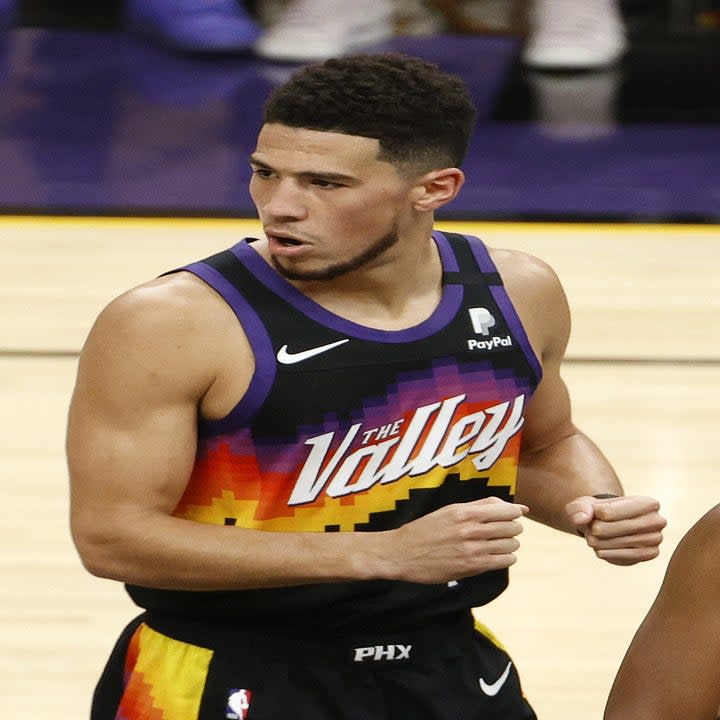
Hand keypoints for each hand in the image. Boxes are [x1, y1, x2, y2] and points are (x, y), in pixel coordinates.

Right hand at [385, 497, 528, 583]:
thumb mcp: (448, 510)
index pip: (503, 509)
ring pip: (509, 544)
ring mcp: (471, 549)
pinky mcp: (471, 567)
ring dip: (512, 543)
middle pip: (510, 526)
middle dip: (515, 527)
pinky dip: (508, 558)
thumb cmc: (425, 529)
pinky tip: (502, 556)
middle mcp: (470, 530)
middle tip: (511, 529)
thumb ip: (476, 506)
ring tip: (505, 543)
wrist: (403, 552)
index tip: (520, 512)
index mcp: (464, 512)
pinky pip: (502, 561)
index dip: (516, 511)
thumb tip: (503, 504)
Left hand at [566, 495, 665, 565]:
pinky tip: (602, 548)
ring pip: (614, 542)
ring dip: (599, 542)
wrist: (612, 525)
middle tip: (593, 528)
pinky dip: (606, 553)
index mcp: (647, 502)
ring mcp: (656, 538)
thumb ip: (580, 507)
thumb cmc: (600, 511)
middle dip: (595, 529)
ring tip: (597, 537)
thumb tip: (581, 519)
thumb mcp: (586, 504)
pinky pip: (621, 556)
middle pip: (610, 528)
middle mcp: (657, 520)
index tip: (596, 512)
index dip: (594, 514)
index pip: (607, 512)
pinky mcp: (651, 554)